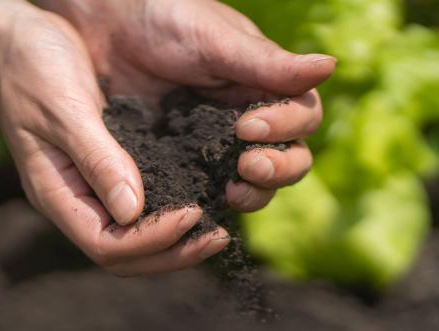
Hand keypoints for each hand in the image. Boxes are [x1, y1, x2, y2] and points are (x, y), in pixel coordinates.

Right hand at [0, 2, 229, 275]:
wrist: (14, 41)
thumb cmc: (31, 68)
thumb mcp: (65, 110)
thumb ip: (97, 159)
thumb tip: (133, 213)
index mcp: (56, 193)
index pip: (106, 244)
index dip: (152, 239)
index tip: (193, 213)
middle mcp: (74, 199)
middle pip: (124, 255)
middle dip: (172, 252)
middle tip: (220, 236)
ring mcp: (88, 187)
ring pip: (134, 238)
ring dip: (176, 241)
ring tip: (218, 228)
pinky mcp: (105, 169)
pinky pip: (139, 206)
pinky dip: (170, 213)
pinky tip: (201, 199)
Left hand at [37, 0, 335, 211]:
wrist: (107, 24)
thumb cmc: (166, 17)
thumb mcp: (215, 40)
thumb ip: (267, 63)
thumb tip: (331, 67)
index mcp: (266, 84)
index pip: (302, 117)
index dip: (286, 127)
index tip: (248, 125)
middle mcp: (251, 117)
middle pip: (290, 157)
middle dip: (277, 167)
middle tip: (247, 165)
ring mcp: (220, 143)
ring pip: (257, 181)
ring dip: (255, 191)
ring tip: (231, 190)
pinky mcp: (187, 161)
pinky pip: (211, 188)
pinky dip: (213, 200)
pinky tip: (202, 204)